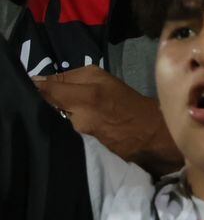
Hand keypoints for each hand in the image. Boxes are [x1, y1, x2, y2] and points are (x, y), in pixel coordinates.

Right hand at [35, 66, 182, 174]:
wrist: (159, 144)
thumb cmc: (125, 120)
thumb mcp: (88, 100)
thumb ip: (58, 91)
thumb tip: (32, 82)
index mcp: (85, 75)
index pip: (48, 80)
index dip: (36, 94)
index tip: (28, 108)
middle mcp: (89, 87)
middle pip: (54, 96)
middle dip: (46, 108)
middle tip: (41, 122)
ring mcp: (94, 106)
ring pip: (63, 111)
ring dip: (57, 121)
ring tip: (55, 129)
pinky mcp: (99, 124)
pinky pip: (75, 124)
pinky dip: (69, 129)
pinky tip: (67, 135)